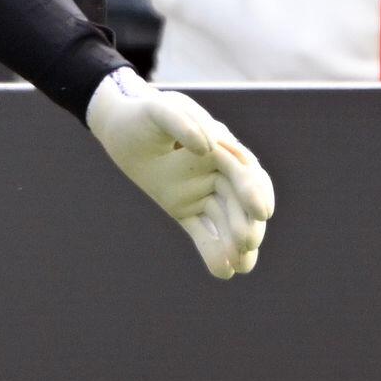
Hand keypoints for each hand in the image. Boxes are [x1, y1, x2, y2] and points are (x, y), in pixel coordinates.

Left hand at [86, 68, 275, 278]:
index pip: (247, 173)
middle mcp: (218, 173)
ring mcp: (203, 192)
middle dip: (248, 223)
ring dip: (236, 244)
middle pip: (242, 203)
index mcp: (221, 148)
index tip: (261, 212)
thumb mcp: (159, 109)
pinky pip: (203, 233)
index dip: (255, 192)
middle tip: (247, 243)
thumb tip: (208, 147)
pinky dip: (213, 251)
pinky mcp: (185, 209)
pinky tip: (223, 271)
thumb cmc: (144, 114)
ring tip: (241, 266)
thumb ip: (183, 122)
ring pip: (226, 222)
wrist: (119, 128)